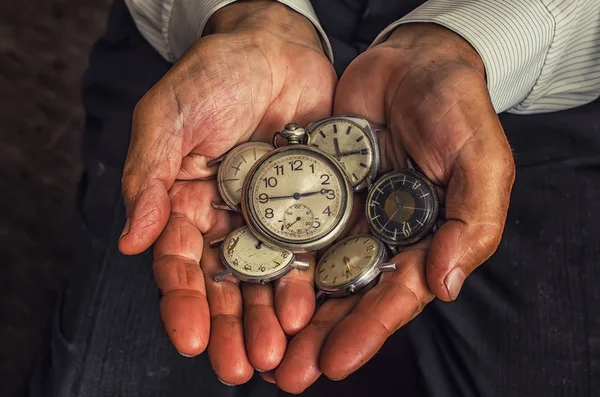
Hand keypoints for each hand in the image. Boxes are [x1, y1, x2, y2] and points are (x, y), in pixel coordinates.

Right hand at [118, 1, 336, 384]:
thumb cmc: (214, 73)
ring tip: (279, 355)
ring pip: (268, 277)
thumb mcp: (169, 118)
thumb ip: (148, 178)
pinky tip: (312, 311)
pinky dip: (310, 281)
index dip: (183, 303)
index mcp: (185, 203)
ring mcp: (269, 216)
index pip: (179, 263)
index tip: (191, 340)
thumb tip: (131, 242)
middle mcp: (226, 218)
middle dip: (232, 327)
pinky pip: (310, 249)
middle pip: (225, 283)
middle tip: (241, 368)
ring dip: (271, 318)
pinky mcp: (310, 207)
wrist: (277, 47)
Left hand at [273, 23, 514, 391]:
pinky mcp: (317, 193)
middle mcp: (383, 238)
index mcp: (426, 241)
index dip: (367, 331)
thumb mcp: (480, 161)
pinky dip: (272, 258)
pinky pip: (291, 229)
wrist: (412, 62)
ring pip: (314, 273)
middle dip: (318, 338)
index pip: (396, 296)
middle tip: (284, 376)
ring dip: (288, 313)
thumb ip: (473, 222)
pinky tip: (246, 286)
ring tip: (259, 349)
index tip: (333, 363)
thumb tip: (446, 284)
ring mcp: (347, 217)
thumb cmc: (457, 108)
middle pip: (348, 296)